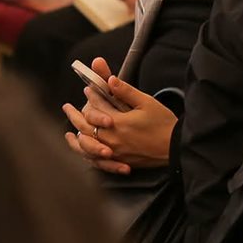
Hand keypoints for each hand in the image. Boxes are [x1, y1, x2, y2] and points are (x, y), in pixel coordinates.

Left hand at [63, 58, 176, 173]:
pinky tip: (84, 152)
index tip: (88, 89)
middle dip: (74, 115)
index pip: (96, 107)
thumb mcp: (146, 102)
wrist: (175, 147)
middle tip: (67, 107)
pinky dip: (86, 155)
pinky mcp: (119, 162)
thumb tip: (110, 80)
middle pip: (85, 126)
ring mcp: (114, 153)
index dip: (91, 96)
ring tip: (68, 133)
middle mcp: (112, 139)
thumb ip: (125, 91)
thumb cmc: (163, 124)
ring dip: (75, 138)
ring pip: (87, 146)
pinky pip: (96, 160)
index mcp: (118, 123)